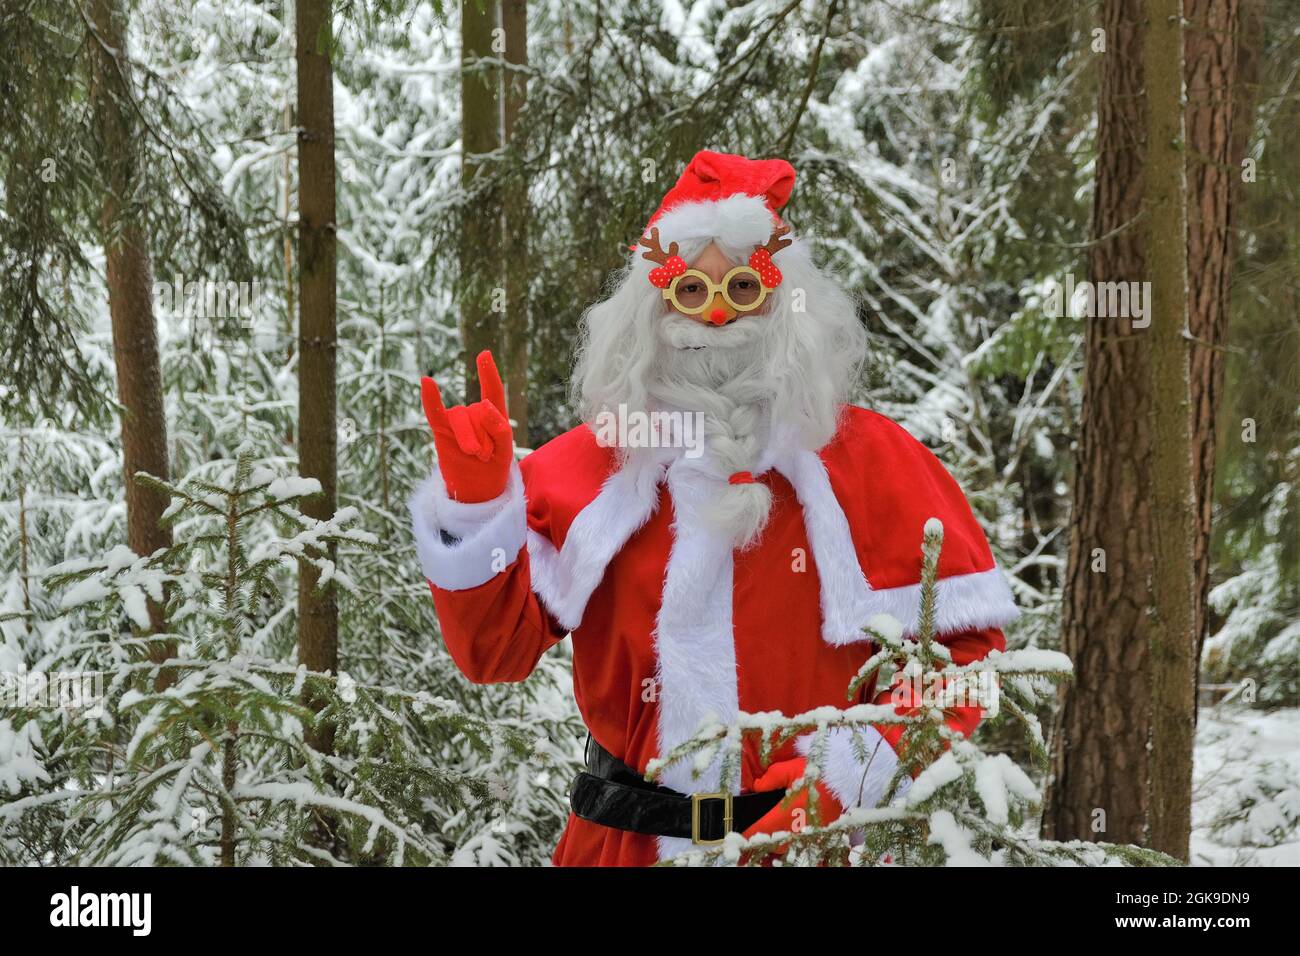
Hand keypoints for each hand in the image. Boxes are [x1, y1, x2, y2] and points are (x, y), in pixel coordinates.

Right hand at [420, 351, 513, 502]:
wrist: (475, 490)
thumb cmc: (493, 467)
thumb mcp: (505, 449)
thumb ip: (499, 428)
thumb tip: (483, 404)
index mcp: (494, 415)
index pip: (492, 390)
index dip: (488, 373)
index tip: (483, 354)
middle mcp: (474, 414)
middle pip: (478, 411)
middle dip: (484, 435)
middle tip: (486, 456)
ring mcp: (456, 422)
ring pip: (461, 416)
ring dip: (469, 436)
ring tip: (475, 455)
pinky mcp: (442, 431)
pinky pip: (434, 411)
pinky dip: (431, 398)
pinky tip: (427, 381)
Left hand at [740, 757, 842, 853]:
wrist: (850, 780)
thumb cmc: (820, 772)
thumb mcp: (791, 768)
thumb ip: (771, 778)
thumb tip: (757, 787)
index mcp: (785, 813)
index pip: (759, 830)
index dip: (747, 833)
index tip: (738, 833)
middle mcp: (797, 829)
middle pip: (773, 843)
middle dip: (761, 840)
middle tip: (753, 833)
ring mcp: (810, 834)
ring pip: (787, 846)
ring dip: (777, 843)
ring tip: (770, 833)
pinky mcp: (822, 834)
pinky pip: (803, 843)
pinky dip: (794, 841)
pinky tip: (791, 831)